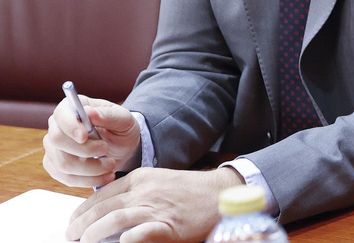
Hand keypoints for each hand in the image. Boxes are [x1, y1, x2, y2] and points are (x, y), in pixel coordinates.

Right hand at [44, 96, 141, 188]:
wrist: (122, 148)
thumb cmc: (121, 129)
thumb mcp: (124, 120)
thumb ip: (108, 115)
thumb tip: (89, 112)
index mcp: (73, 108)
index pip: (61, 114)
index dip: (70, 126)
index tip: (84, 137)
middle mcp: (58, 126)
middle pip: (56, 140)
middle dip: (84, 150)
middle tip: (106, 150)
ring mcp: (53, 147)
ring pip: (62, 163)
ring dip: (91, 168)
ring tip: (111, 164)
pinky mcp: (55, 166)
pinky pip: (65, 178)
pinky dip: (88, 180)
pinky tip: (105, 176)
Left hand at [66, 167, 243, 242]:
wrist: (219, 193)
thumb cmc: (189, 191)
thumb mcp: (158, 182)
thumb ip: (135, 192)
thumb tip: (107, 209)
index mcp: (140, 178)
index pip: (102, 195)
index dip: (82, 210)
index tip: (73, 221)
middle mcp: (145, 191)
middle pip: (104, 208)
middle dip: (81, 224)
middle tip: (71, 235)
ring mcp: (156, 208)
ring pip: (115, 219)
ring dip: (94, 233)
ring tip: (84, 241)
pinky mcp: (168, 225)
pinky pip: (142, 232)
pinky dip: (128, 238)